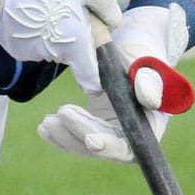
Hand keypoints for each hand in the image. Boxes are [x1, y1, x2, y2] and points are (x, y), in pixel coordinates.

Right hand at [0, 0, 120, 93]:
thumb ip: (104, 3)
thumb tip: (114, 22)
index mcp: (75, 42)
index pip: (91, 78)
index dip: (98, 76)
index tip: (98, 66)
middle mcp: (53, 54)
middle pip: (71, 54)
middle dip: (73, 37)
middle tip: (67, 7)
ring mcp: (30, 53)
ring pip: (51, 47)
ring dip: (52, 32)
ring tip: (44, 4)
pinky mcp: (13, 48)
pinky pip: (31, 43)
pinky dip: (34, 31)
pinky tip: (27, 10)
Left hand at [37, 2, 189, 162]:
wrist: (130, 46)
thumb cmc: (143, 52)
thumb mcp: (147, 62)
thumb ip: (149, 81)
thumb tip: (149, 101)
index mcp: (149, 126)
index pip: (129, 147)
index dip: (110, 147)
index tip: (91, 140)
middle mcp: (131, 135)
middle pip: (103, 147)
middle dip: (80, 133)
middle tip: (61, 113)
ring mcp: (111, 132)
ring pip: (85, 144)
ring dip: (65, 136)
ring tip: (46, 122)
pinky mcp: (95, 125)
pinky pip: (77, 135)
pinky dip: (61, 132)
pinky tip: (44, 127)